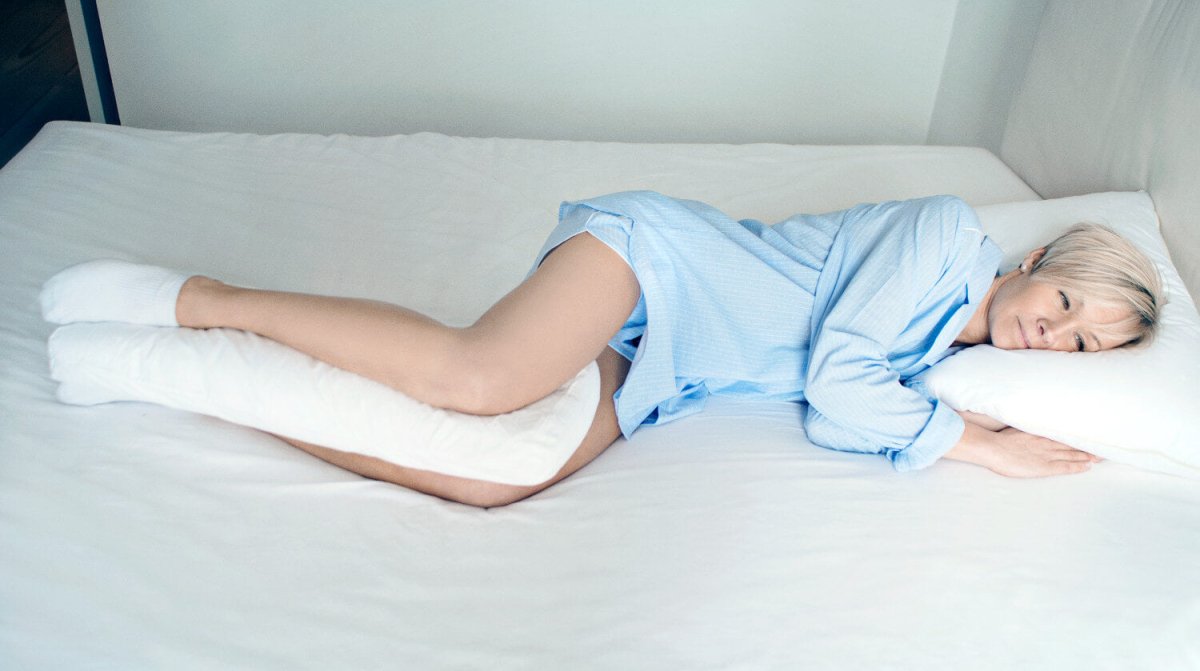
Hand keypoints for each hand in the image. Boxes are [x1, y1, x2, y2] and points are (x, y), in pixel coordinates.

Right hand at [945, 423, 1100, 477]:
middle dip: (1086, 446)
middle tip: (1102, 448)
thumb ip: (1022, 431)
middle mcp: (1046, 443)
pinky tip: (1087, 467)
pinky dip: (1077, 466)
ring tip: (1100, 458)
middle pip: (1070, 444)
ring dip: (1086, 456)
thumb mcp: (1012, 431)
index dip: (1075, 437)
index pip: (1061, 435)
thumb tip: (1027, 430)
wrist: (992, 448)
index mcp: (1038, 434)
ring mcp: (1046, 454)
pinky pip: (1065, 466)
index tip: (1087, 436)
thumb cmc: (997, 440)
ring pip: (1072, 454)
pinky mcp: (1044, 467)